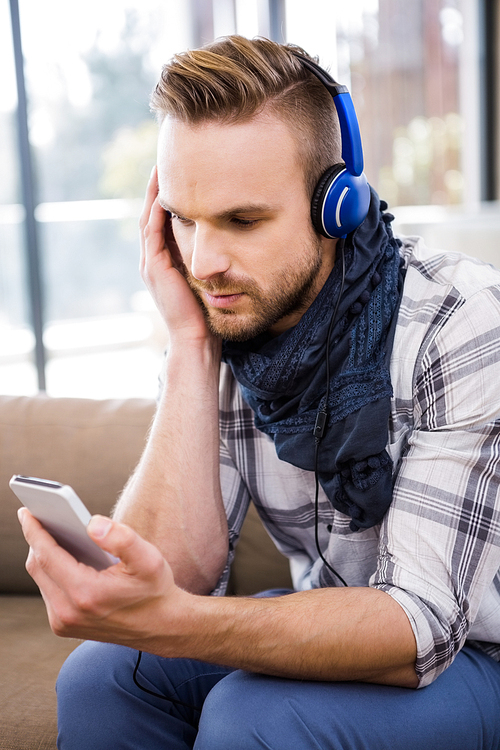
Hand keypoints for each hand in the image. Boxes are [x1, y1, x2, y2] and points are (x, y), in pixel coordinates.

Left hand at [18, 508, 188, 648]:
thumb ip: (121, 538)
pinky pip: (48, 590)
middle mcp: (68, 612)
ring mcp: (64, 622)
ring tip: (51, 531)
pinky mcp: (64, 626)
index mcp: (85, 593)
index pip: (46, 555)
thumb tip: (92, 524)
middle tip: (40, 514)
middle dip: (36, 539)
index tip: (26, 511)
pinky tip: (63, 554)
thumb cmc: (154, 589)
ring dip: (44, 554)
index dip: (34, 530)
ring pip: (40, 578)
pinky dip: (52, 570)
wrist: (161, 626)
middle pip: (38, 566)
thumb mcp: (148, 559)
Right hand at [139, 166, 214, 345]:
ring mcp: (151, 262)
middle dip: (158, 184)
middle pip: (152, 210)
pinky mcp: (155, 267)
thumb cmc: (208, 312)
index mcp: (165, 258)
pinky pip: (152, 230)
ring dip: (154, 190)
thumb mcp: (210, 276)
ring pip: (149, 215)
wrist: (196, 338)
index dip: (168, 192)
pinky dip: (156, 208)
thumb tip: (232, 238)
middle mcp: (154, 257)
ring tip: (162, 164)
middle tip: (166, 157)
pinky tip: (165, 189)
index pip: (163, 217)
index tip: (181, 168)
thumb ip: (211, 258)